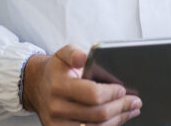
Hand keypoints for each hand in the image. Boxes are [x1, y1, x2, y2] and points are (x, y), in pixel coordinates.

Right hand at [23, 45, 141, 124]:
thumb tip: (85, 56)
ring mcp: (57, 124)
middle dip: (121, 107)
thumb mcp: (63, 54)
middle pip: (97, 114)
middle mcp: (56, 108)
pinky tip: (118, 119)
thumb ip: (75, 52)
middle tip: (135, 101)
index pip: (92, 94)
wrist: (35, 86)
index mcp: (58, 86)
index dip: (111, 94)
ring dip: (118, 119)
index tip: (123, 89)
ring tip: (131, 110)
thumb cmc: (56, 70)